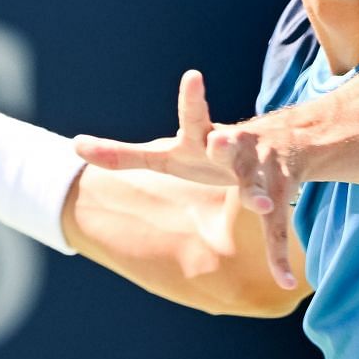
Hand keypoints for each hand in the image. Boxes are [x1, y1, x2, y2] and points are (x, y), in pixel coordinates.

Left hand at [76, 70, 299, 288]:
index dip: (192, 98)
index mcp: (203, 137)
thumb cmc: (209, 150)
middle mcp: (235, 147)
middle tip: (219, 141)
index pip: (193, 116)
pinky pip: (277, 229)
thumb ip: (123, 154)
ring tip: (262, 204)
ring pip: (258, 182)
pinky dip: (279, 255)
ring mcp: (261, 169)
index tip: (194, 77)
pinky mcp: (279, 193)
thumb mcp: (167, 153)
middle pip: (229, 144)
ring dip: (258, 193)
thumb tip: (73, 146)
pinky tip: (285, 282)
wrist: (284, 141)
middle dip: (225, 143)